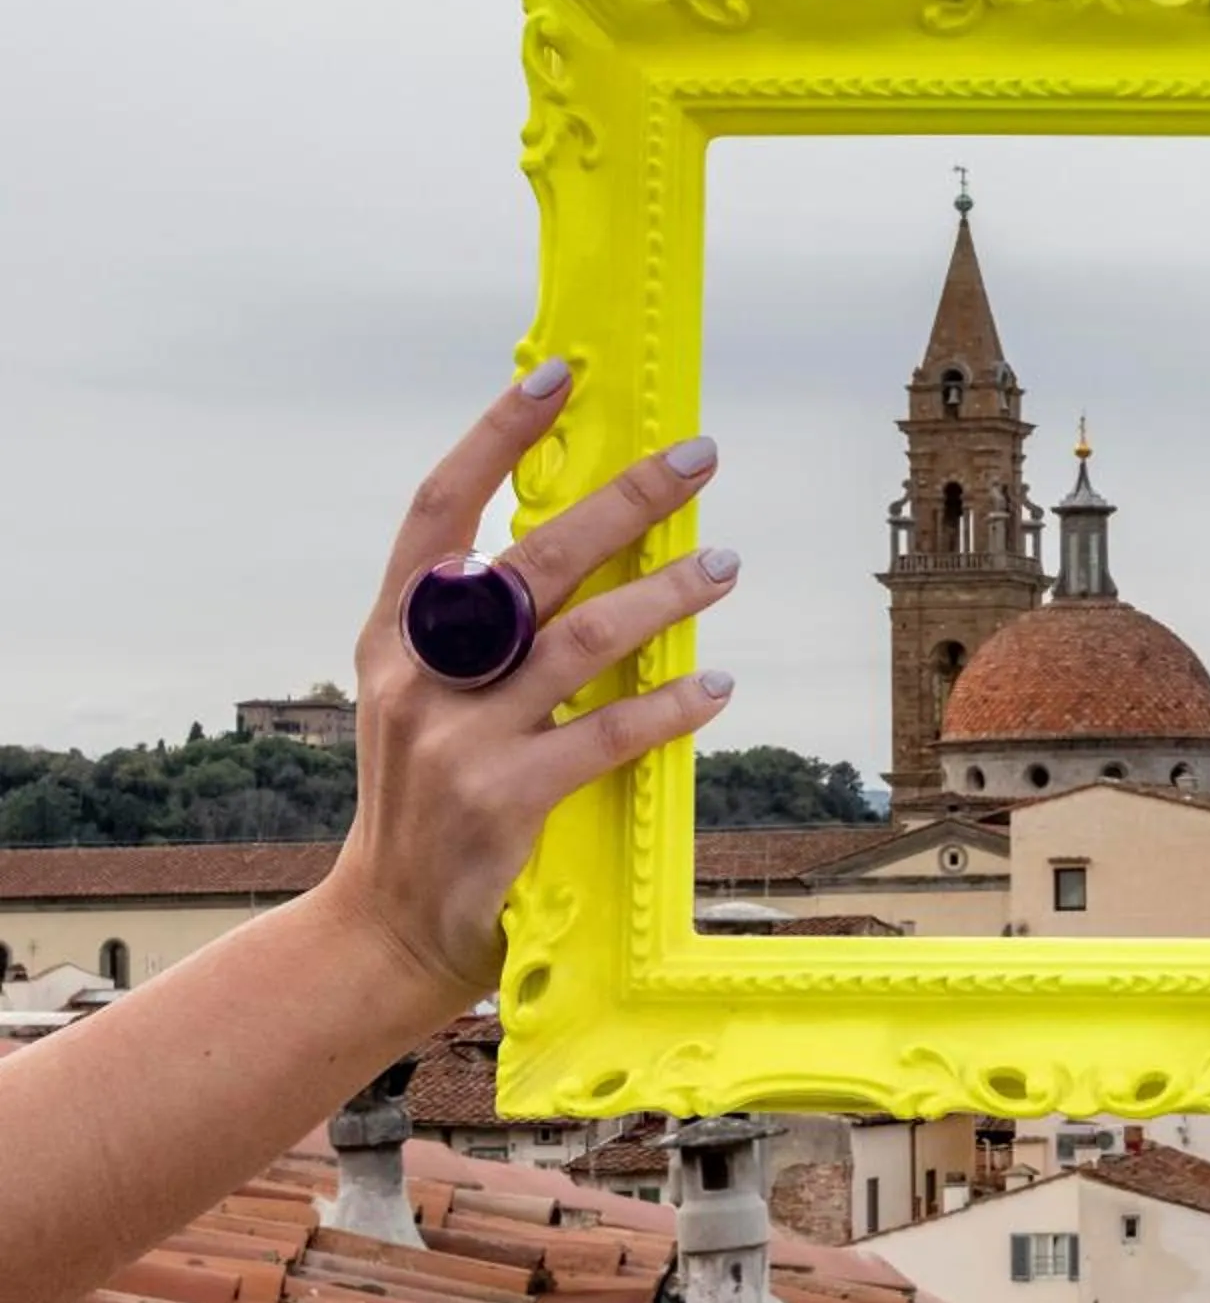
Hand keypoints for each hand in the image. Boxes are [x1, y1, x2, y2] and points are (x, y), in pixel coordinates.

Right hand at [319, 358, 739, 1003]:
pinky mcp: (503, 801)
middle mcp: (418, 675)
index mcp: (394, 634)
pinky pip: (607, 734)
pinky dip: (671, 706)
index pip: (437, 510)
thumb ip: (486, 629)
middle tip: (697, 454)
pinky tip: (717, 686)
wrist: (390, 927)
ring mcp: (456, 740)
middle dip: (621, 498)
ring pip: (580, 639)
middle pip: (529, 560)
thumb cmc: (434, 795)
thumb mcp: (430, 697)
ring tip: (726, 565)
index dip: (495, 435)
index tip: (559, 375)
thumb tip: (586, 537)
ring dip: (665, 596)